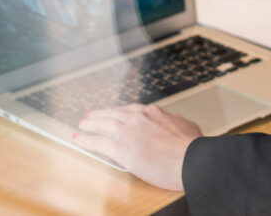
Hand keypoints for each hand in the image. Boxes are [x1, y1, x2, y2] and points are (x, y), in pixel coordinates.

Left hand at [74, 104, 201, 190]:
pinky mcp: (121, 149)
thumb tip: (175, 122)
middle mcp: (137, 118)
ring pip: (102, 124)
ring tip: (82, 125)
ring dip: (89, 124)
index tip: (112, 113)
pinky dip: (86, 140)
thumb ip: (175, 122)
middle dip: (99, 114)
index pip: (129, 110)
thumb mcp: (186, 125)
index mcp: (152, 112)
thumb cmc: (192, 148)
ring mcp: (128, 132)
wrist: (191, 160)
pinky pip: (98, 142)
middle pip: (112, 113)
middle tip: (89, 116)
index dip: (117, 111)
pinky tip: (78, 140)